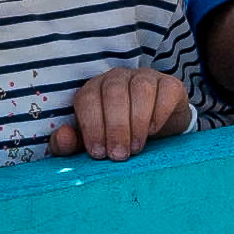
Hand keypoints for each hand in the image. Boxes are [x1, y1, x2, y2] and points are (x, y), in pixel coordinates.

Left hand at [49, 68, 191, 160]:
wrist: (159, 135)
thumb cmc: (118, 139)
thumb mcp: (93, 145)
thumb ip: (70, 145)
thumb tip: (63, 136)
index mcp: (94, 89)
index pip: (87, 98)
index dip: (91, 125)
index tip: (98, 153)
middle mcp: (118, 78)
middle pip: (113, 92)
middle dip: (115, 127)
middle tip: (119, 155)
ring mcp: (145, 78)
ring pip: (139, 88)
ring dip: (136, 121)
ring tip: (136, 147)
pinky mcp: (171, 84)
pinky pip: (165, 90)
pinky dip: (159, 112)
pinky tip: (153, 130)